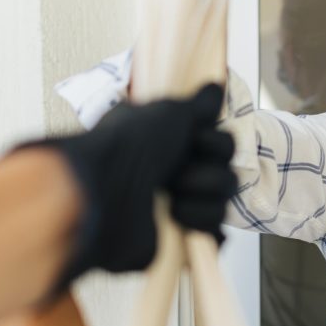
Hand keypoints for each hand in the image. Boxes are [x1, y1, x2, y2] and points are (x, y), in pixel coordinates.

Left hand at [25, 84, 236, 292]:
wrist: (99, 196)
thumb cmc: (127, 149)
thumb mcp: (167, 111)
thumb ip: (198, 105)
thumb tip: (216, 88)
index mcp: (170, 142)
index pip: (221, 143)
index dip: (214, 142)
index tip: (195, 139)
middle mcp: (174, 172)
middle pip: (227, 172)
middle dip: (207, 172)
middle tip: (176, 174)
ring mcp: (176, 206)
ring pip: (222, 202)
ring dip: (201, 197)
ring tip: (171, 199)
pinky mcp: (177, 237)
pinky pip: (215, 232)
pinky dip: (200, 225)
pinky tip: (178, 220)